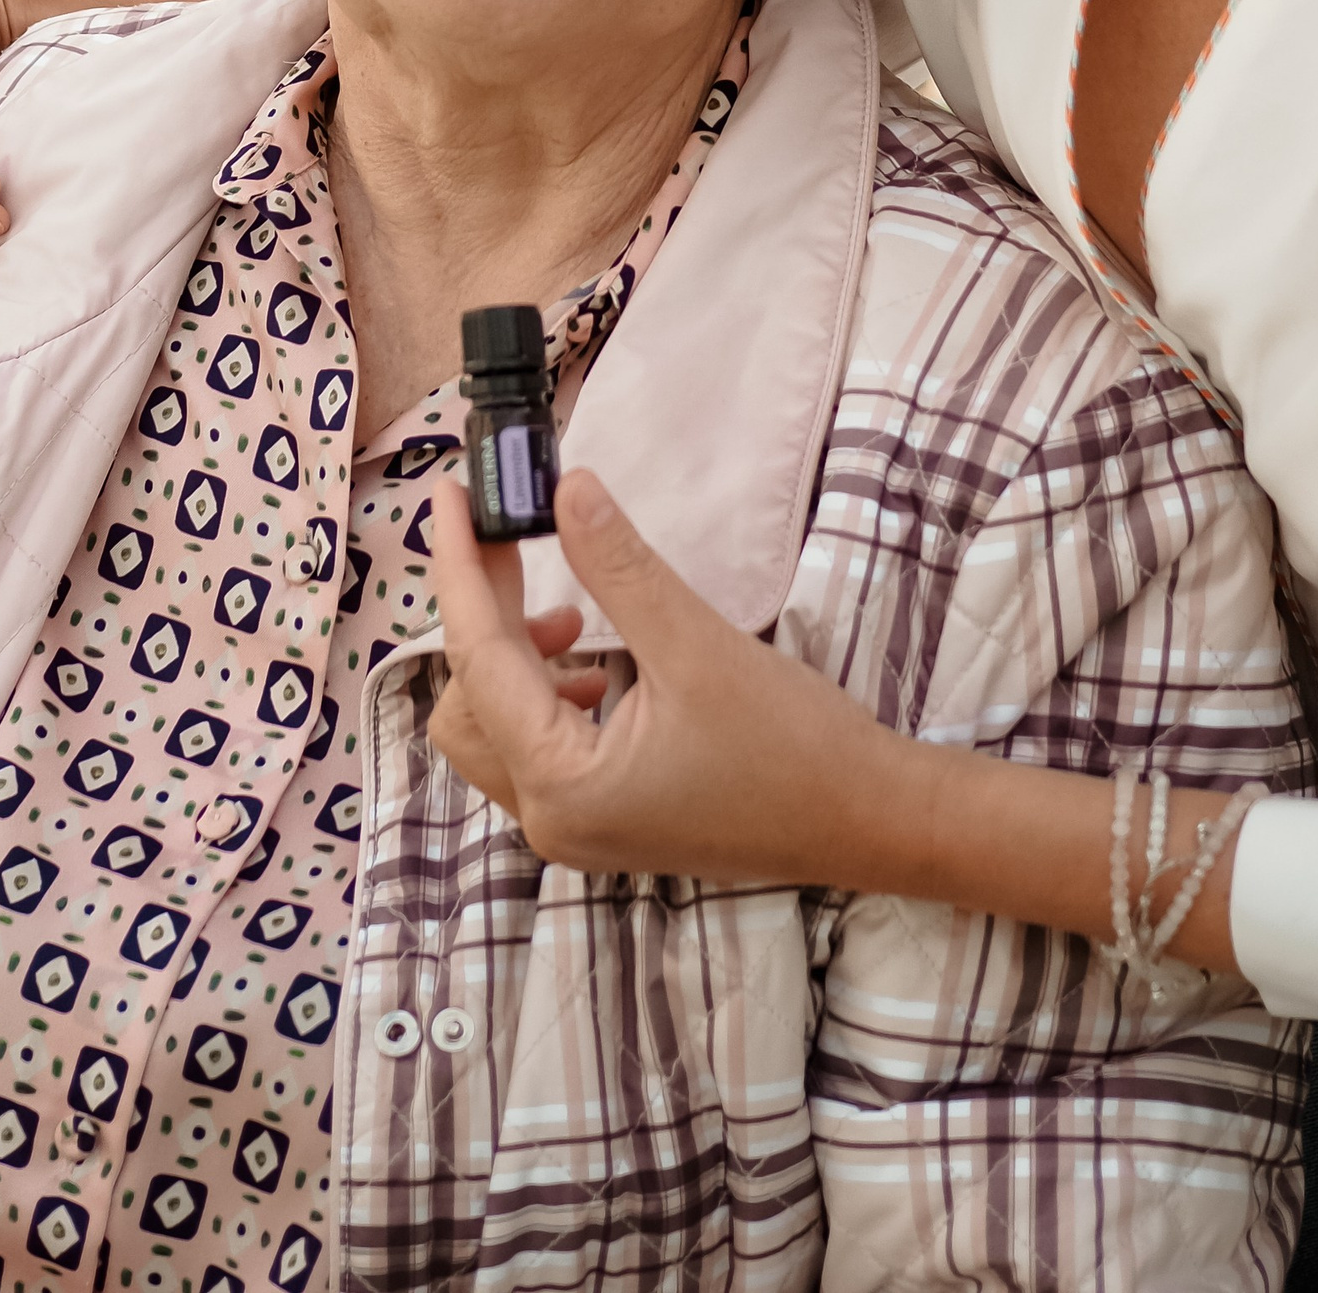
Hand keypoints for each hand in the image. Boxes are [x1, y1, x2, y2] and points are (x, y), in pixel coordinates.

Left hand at [427, 468, 915, 889]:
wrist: (868, 821)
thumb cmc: (791, 744)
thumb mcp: (695, 643)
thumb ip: (619, 566)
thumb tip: (564, 488)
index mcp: (561, 787)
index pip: (478, 660)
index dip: (459, 569)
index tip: (448, 496)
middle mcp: (551, 820)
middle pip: (466, 704)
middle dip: (483, 617)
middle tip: (513, 542)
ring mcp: (577, 828)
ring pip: (495, 729)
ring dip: (514, 658)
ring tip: (571, 613)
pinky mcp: (605, 820)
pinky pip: (536, 747)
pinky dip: (545, 691)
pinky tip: (595, 659)